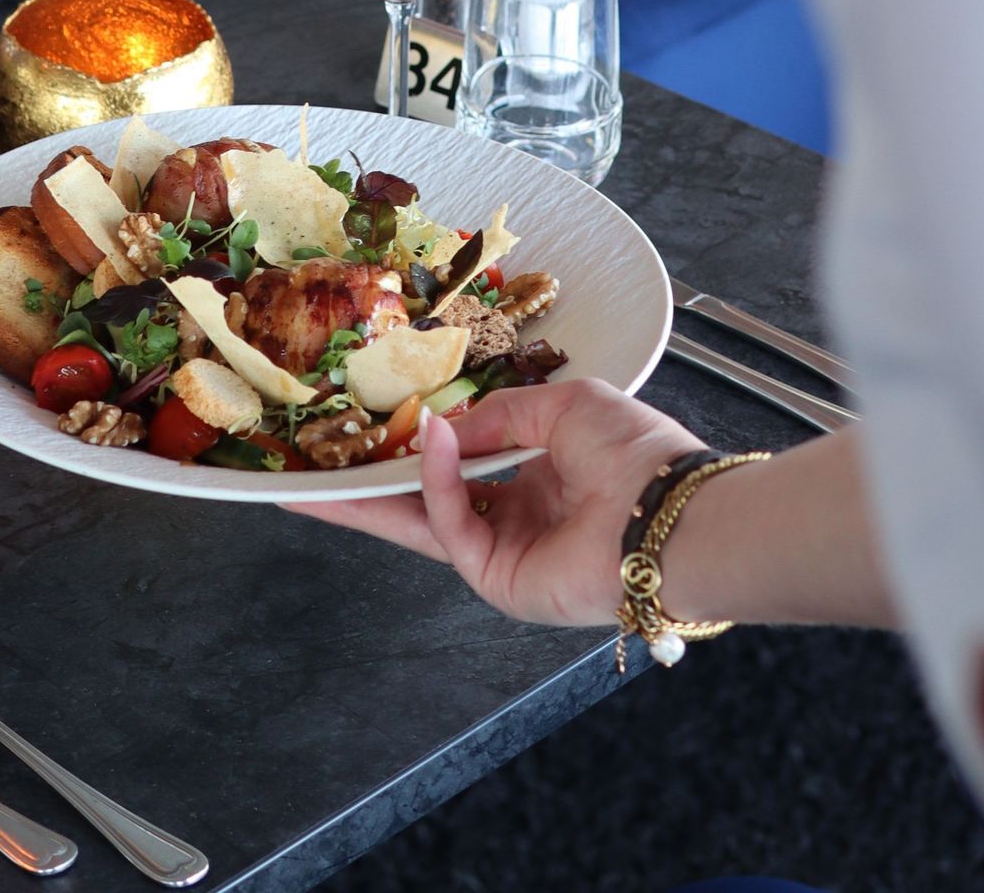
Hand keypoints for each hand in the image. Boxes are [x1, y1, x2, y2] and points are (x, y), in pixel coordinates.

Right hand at [286, 380, 703, 625]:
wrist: (672, 513)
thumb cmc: (638, 454)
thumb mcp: (563, 404)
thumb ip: (497, 413)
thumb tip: (444, 425)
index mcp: (536, 479)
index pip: (459, 468)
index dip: (415, 450)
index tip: (369, 432)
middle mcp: (515, 519)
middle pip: (423, 505)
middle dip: (366, 489)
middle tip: (310, 477)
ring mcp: (503, 553)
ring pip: (421, 524)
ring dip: (372, 496)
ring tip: (320, 475)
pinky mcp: (498, 579)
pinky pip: (450, 525)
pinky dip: (435, 483)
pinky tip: (429, 443)